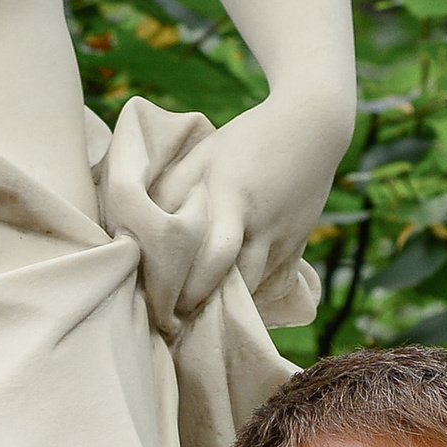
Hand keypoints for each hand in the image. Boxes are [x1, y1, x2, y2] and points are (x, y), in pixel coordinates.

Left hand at [152, 94, 340, 316]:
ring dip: (227, 304)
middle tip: (176, 320)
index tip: (160, 302)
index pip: (208, 256)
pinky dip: (250, 293)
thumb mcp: (202, 156)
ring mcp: (283, 235)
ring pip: (255, 286)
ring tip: (199, 315)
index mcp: (229, 197)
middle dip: (204, 304)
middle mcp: (258, 221)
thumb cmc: (243, 140)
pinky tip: (230, 301)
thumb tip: (136, 227)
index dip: (183, 287)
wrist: (310, 126)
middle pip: (236, 280)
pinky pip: (273, 281)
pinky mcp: (298, 243)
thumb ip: (171, 189)